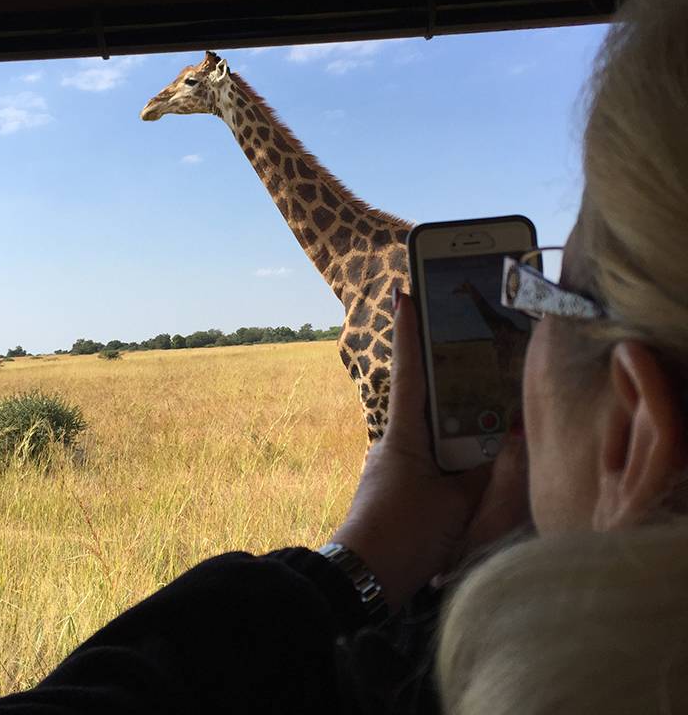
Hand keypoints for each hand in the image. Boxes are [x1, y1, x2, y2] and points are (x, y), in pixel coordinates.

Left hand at [330, 291, 528, 611]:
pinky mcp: (398, 485)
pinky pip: (427, 453)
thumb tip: (507, 436)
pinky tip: (468, 452)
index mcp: (405, 436)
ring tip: (479, 394)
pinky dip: (448, 445)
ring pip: (428, 426)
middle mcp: (395, 442)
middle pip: (422, 396)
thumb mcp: (458, 505)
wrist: (363, 578)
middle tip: (461, 334)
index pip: (410, 373)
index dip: (410, 332)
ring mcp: (394, 463)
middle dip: (441, 367)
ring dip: (450, 411)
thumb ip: (487, 471)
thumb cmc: (405, 536)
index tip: (404, 293)